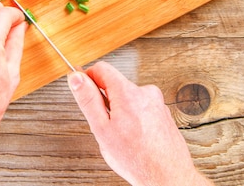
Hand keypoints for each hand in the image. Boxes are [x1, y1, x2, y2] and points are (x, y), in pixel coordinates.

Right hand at [68, 61, 212, 185]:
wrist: (167, 176)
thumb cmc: (136, 158)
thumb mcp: (102, 129)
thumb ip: (88, 100)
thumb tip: (76, 78)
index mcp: (128, 92)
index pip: (102, 69)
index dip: (88, 79)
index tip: (83, 91)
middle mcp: (145, 92)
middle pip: (116, 85)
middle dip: (106, 102)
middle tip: (106, 127)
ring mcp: (157, 102)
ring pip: (129, 99)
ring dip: (121, 113)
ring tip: (124, 137)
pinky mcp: (163, 113)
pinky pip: (142, 109)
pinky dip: (135, 119)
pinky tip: (136, 139)